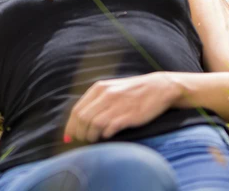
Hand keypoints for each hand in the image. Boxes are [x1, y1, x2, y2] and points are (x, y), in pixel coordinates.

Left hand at [64, 72, 179, 142]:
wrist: (159, 88)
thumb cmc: (132, 92)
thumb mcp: (111, 89)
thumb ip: (95, 102)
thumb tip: (78, 121)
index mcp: (99, 89)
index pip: (77, 110)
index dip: (70, 126)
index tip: (69, 137)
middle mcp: (106, 95)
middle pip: (83, 119)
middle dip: (79, 134)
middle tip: (82, 141)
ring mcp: (117, 105)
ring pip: (94, 125)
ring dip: (91, 136)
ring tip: (95, 139)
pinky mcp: (129, 115)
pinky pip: (110, 128)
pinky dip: (106, 135)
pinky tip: (108, 135)